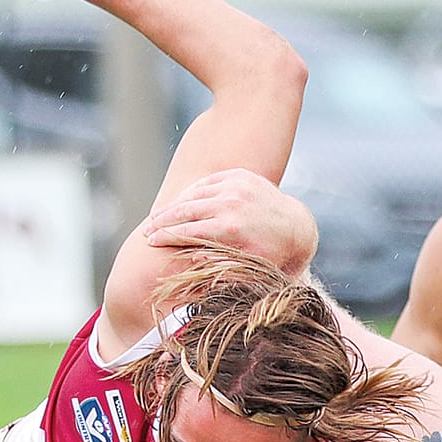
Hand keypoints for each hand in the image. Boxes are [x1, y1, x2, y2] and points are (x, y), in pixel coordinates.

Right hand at [142, 170, 318, 274]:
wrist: (296, 227)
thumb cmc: (270, 255)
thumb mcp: (248, 266)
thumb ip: (220, 264)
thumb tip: (192, 257)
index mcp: (231, 228)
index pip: (188, 231)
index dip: (166, 237)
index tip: (150, 242)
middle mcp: (231, 202)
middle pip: (186, 210)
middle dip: (163, 220)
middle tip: (146, 230)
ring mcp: (235, 184)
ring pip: (194, 193)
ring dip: (173, 205)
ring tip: (157, 217)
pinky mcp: (239, 175)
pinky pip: (207, 182)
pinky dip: (191, 193)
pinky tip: (179, 202)